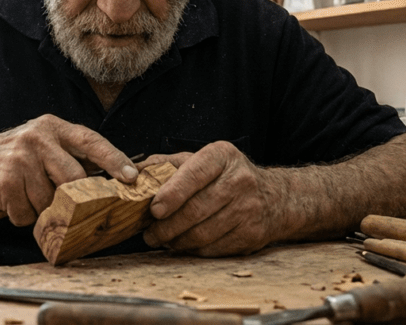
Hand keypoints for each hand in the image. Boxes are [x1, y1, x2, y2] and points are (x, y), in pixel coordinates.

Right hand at [0, 114, 137, 226]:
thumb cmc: (11, 158)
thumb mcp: (41, 144)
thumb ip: (70, 155)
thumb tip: (111, 178)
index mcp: (51, 127)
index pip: (91, 141)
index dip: (114, 159)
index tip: (131, 177)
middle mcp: (37, 138)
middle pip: (74, 178)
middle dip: (71, 197)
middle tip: (61, 201)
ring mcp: (20, 158)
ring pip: (49, 200)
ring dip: (39, 207)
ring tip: (24, 194)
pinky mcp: (6, 180)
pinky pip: (27, 213)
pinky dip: (20, 214)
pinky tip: (9, 200)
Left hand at [141, 141, 282, 256]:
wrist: (275, 198)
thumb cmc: (226, 176)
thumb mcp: (200, 159)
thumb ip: (165, 164)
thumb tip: (131, 173)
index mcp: (222, 156)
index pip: (194, 174)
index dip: (172, 194)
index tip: (154, 209)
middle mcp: (239, 180)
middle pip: (196, 209)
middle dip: (167, 226)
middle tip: (150, 234)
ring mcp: (249, 208)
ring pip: (203, 233)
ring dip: (177, 241)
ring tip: (162, 241)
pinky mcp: (252, 234)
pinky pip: (214, 248)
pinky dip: (194, 250)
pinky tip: (184, 245)